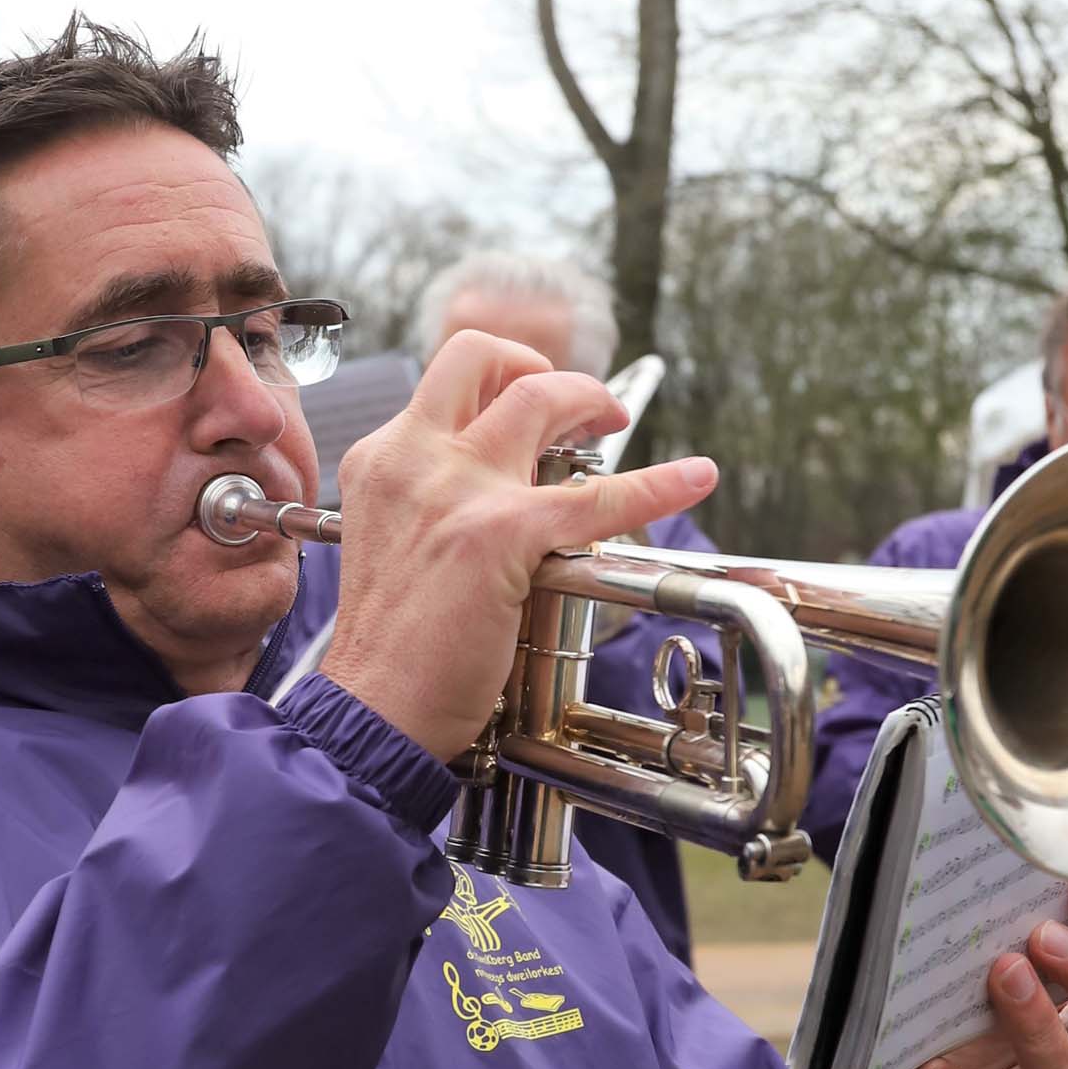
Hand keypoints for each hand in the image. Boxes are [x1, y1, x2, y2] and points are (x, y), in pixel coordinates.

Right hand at [323, 332, 718, 761]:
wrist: (374, 709)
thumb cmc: (389, 653)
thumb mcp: (393, 547)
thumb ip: (432, 505)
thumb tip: (495, 489)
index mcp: (383, 462)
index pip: (445, 384)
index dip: (496, 378)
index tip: (528, 398)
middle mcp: (411, 457)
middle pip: (482, 359)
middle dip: (542, 367)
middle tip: (579, 402)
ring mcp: (456, 488)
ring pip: (539, 397)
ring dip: (590, 397)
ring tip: (615, 417)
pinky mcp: (501, 533)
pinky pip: (598, 497)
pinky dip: (657, 484)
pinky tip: (694, 478)